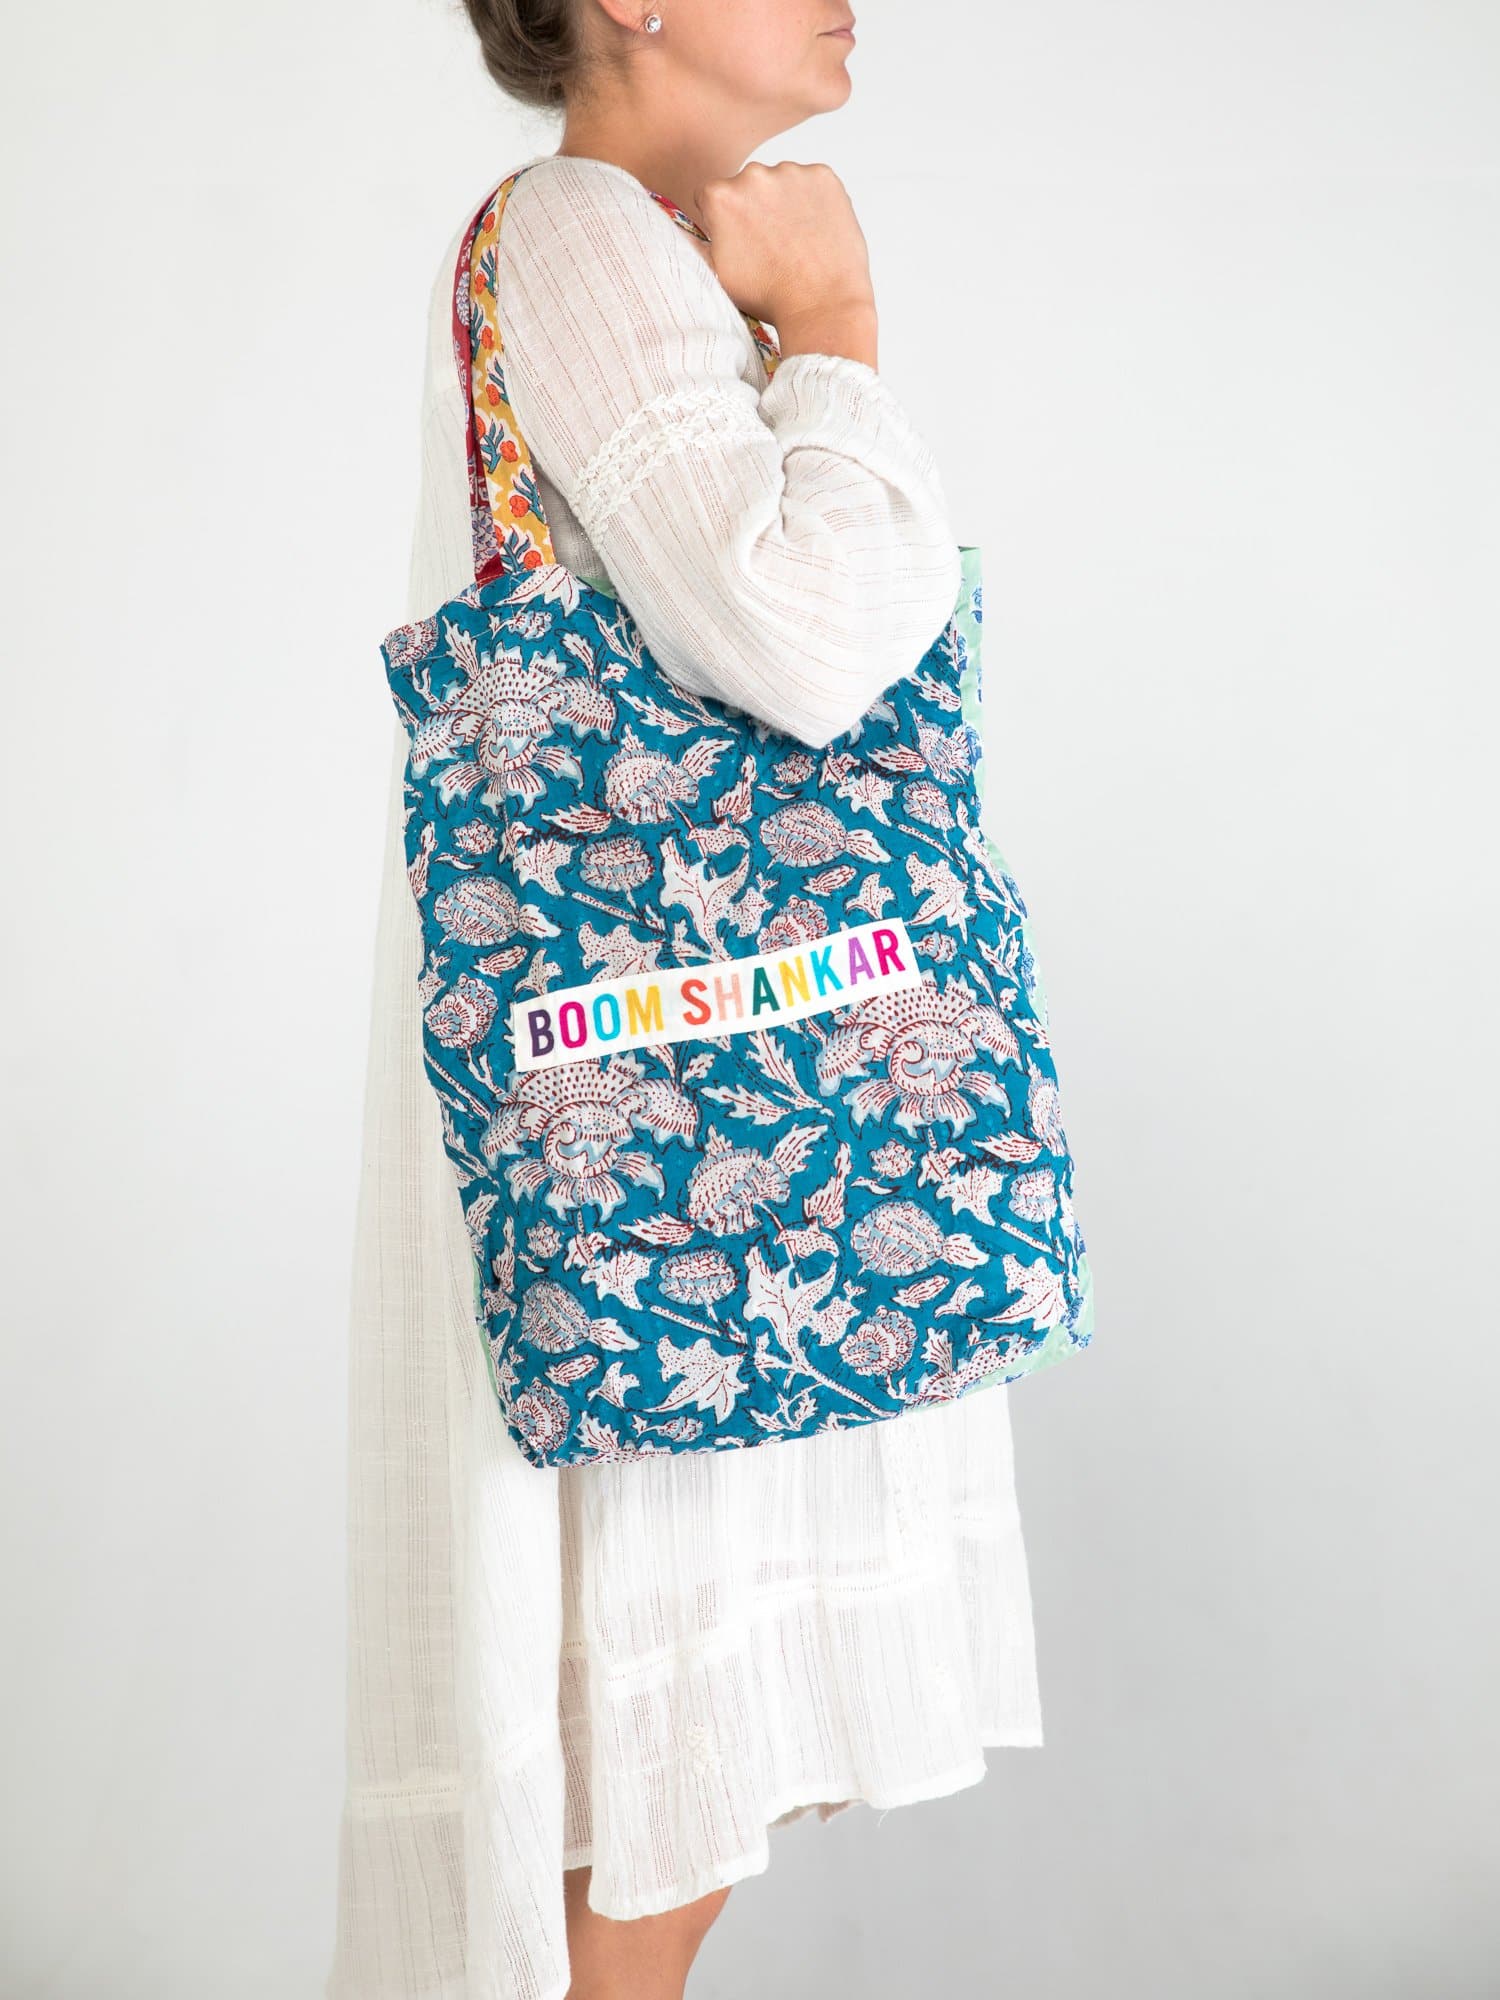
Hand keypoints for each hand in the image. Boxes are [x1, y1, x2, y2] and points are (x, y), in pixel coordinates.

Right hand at [696, 161, 877, 368]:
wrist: (822, 304)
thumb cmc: (769, 296)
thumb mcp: (715, 274)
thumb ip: (691, 243)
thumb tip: (672, 227)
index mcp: (721, 196)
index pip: (712, 196)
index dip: (723, 220)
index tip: (739, 240)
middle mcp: (753, 174)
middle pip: (747, 186)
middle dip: (754, 208)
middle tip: (770, 245)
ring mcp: (791, 172)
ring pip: (781, 182)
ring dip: (785, 203)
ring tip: (795, 241)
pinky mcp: (824, 176)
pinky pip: (813, 182)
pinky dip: (814, 201)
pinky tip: (815, 231)